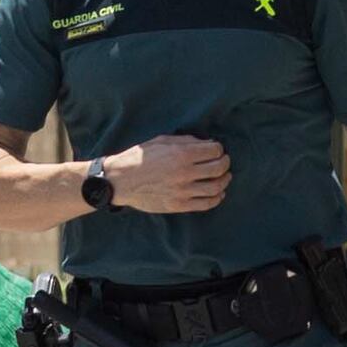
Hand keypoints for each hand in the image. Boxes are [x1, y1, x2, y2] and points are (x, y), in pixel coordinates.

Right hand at [104, 136, 230, 212]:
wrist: (120, 181)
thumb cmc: (139, 158)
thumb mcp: (161, 141)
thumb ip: (186, 141)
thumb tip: (208, 143)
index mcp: (181, 154)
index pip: (215, 150)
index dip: (219, 148)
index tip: (216, 150)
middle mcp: (185, 173)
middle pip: (219, 168)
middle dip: (225, 163)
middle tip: (224, 161)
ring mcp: (183, 191)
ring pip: (216, 187)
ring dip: (225, 180)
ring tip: (224, 177)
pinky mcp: (179, 205)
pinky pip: (206, 204)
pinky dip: (217, 198)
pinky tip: (218, 193)